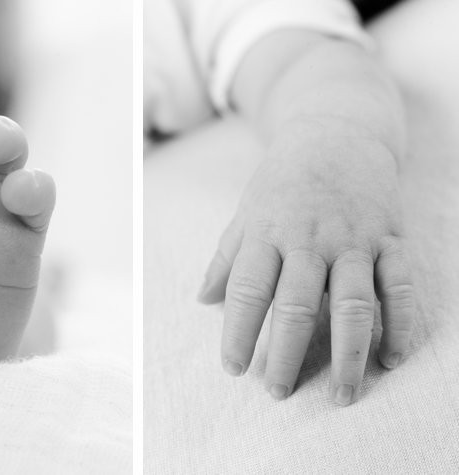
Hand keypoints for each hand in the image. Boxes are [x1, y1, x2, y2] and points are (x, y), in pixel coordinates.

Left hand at [198, 131, 414, 405]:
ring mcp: (354, 239)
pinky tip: (392, 360)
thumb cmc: (282, 183)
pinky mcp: (391, 238)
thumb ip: (226, 259)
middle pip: (296, 305)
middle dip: (285, 353)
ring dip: (347, 353)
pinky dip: (400, 324)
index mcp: (266, 233)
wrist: (337, 131)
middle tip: (278, 392)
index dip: (237, 331)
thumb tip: (203, 301)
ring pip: (352, 303)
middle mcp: (309, 239)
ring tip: (340, 394)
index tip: (233, 368)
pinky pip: (400, 287)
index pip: (248, 290)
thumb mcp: (245, 213)